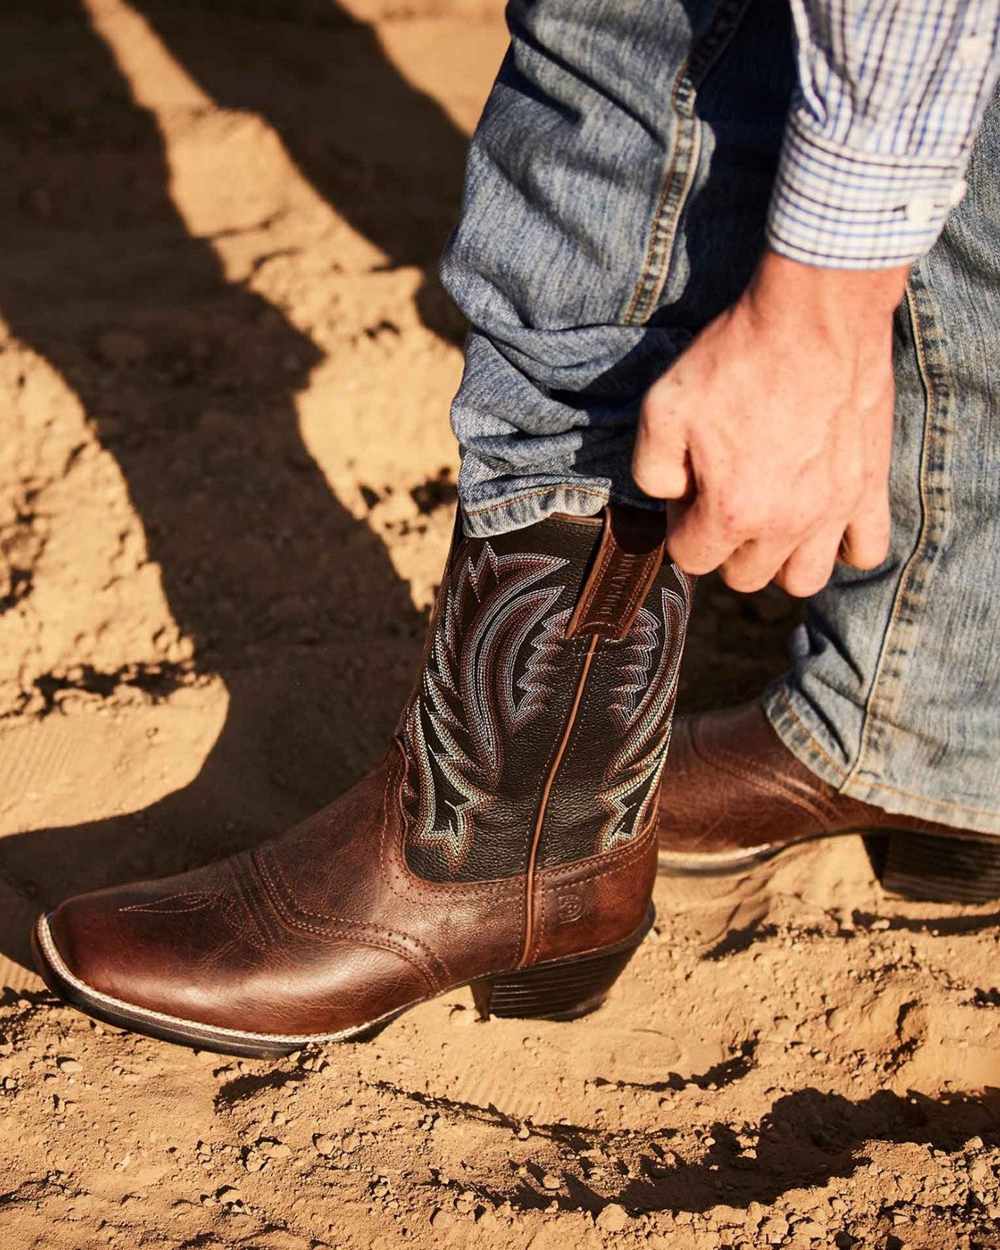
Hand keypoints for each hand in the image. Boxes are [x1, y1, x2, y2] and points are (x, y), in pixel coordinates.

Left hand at [632, 250, 907, 596]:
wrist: (813, 314)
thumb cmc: (734, 358)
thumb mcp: (662, 409)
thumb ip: (651, 471)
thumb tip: (670, 498)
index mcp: (731, 510)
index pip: (691, 558)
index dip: (680, 524)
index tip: (689, 488)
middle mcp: (786, 524)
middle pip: (744, 576)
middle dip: (725, 543)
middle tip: (727, 492)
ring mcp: (834, 510)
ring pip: (804, 580)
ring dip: (781, 558)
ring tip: (773, 515)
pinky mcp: (870, 487)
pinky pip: (867, 551)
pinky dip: (845, 545)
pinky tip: (824, 515)